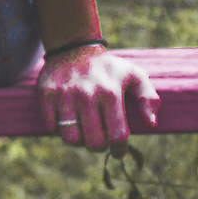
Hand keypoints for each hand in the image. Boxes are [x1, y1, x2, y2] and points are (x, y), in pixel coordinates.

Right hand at [37, 45, 158, 152]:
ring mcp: (65, 95)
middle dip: (99, 147)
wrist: (73, 48)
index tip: (118, 151)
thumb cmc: (108, 68)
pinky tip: (68, 120)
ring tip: (83, 130)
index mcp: (110, 92)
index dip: (119, 150)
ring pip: (71, 139)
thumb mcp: (135, 75)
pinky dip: (59, 130)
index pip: (117, 135)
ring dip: (79, 140)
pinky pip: (52, 128)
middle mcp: (87, 94)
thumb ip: (149, 98)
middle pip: (94, 143)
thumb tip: (151, 124)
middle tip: (100, 140)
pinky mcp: (46, 95)